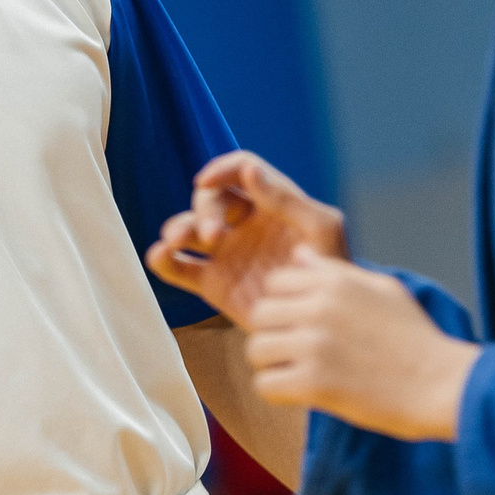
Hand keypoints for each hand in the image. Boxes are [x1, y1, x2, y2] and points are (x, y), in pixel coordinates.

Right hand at [146, 150, 347, 322]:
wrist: (326, 324)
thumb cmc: (334, 270)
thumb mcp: (321, 228)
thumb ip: (287, 199)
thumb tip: (249, 169)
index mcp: (271, 202)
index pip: (239, 171)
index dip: (220, 170)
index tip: (205, 181)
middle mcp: (244, 223)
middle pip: (210, 199)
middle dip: (205, 211)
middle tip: (213, 235)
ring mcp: (226, 253)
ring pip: (188, 229)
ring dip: (177, 229)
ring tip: (176, 242)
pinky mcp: (213, 283)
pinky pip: (180, 267)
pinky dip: (164, 260)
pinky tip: (160, 256)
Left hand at [241, 247, 478, 440]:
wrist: (442, 385)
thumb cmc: (416, 339)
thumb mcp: (383, 289)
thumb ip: (335, 270)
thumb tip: (297, 254)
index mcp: (336, 281)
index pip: (275, 282)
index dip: (284, 304)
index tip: (302, 323)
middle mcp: (320, 307)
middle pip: (260, 314)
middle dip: (273, 333)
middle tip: (296, 353)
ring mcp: (314, 345)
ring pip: (256, 349)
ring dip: (272, 364)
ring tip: (298, 373)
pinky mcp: (313, 383)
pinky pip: (265, 385)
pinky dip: (278, 392)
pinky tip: (302, 393)